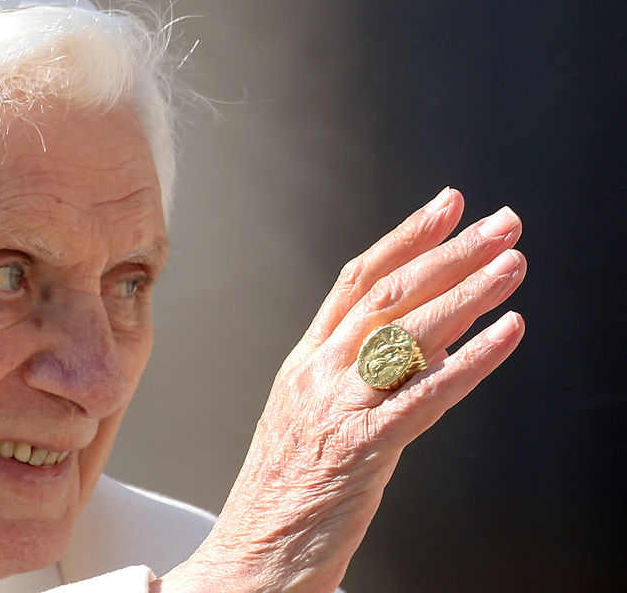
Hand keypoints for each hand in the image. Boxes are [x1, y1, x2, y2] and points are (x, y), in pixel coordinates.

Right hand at [155, 188, 525, 592]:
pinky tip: (506, 334)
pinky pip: (425, 395)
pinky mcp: (362, 448)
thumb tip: (413, 339)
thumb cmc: (282, 491)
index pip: (356, 280)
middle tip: (500, 224)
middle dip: (451, 252)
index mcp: (303, 361)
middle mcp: (318, 372)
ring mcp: (337, 406)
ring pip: (408, 333)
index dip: (405, 238)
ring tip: (511, 265)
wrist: (250, 554)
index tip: (447, 207)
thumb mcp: (306, 415)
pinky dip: (472, 360)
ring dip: (469, 292)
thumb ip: (348, 374)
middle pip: (389, 294)